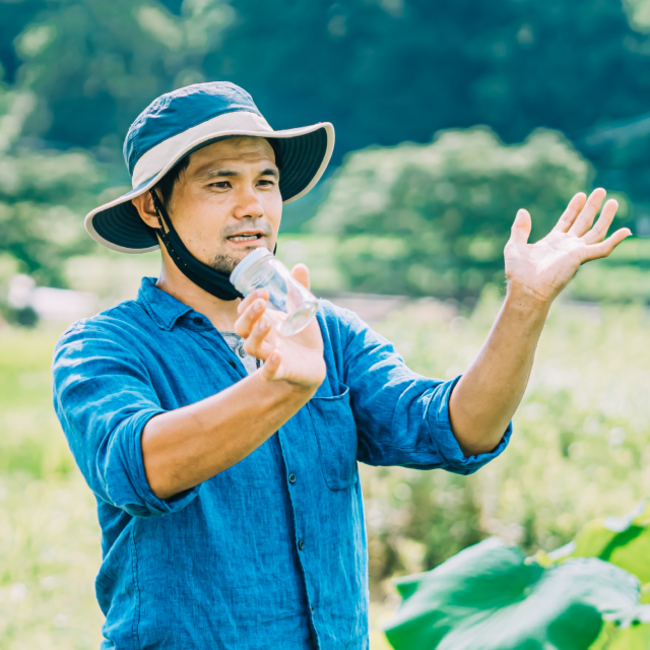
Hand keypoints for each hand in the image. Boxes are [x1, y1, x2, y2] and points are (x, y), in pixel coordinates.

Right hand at [234, 264, 325, 388]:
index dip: (249, 301)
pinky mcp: (281, 372)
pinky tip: (277, 354)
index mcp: (261, 323)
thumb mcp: (301, 310)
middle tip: (262, 304)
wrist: (315, 361)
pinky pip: (268, 373)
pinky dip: (270, 365)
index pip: (244, 312)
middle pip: (242, 329)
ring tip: (267, 323)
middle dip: (249, 315)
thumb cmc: (301, 335)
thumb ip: (298, 290)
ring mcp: (268, 356)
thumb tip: (299, 266)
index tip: (264, 291)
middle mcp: (261, 339)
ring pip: (252, 348)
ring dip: (256, 335)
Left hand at [504, 188, 631, 305]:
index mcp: (552, 242)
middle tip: (601, 191)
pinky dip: (614, 240)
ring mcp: (575, 252)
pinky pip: (602, 249)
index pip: (567, 221)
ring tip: (613, 202)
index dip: (574, 208)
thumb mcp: (515, 245)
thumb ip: (520, 229)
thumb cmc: (519, 273)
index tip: (580, 195)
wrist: (526, 288)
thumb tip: (523, 211)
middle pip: (583, 222)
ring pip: (595, 232)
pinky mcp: (580, 257)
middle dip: (592, 207)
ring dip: (605, 217)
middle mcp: (566, 246)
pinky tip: (625, 231)